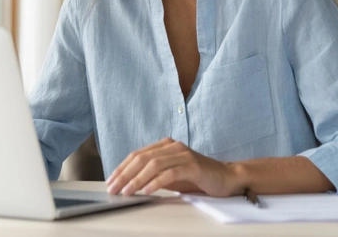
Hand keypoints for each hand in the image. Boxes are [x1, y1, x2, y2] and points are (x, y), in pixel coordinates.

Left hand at [105, 138, 239, 196]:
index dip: (122, 167)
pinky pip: (170, 173)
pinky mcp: (192, 166)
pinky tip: (146, 191)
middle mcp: (173, 146)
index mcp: (165, 145)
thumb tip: (129, 184)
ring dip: (137, 179)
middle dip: (124, 174)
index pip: (137, 154)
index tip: (111, 181)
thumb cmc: (197, 178)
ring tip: (126, 191)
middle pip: (142, 158)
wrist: (226, 177)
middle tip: (113, 188)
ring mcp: (183, 154)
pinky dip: (155, 182)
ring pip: (153, 164)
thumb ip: (154, 175)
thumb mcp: (171, 175)